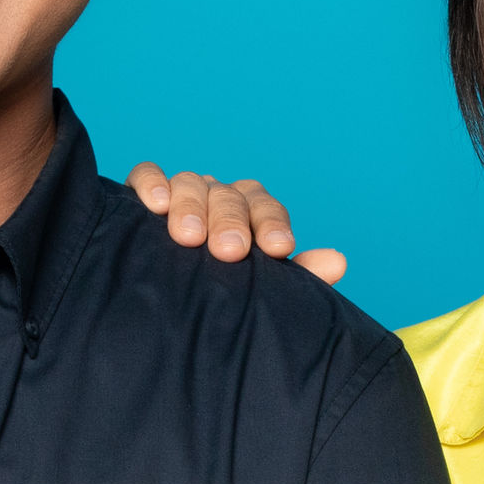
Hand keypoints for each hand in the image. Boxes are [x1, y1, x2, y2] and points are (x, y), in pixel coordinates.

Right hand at [123, 163, 344, 284]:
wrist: (172, 308)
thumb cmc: (225, 296)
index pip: (267, 209)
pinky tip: (155, 205)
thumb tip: (337, 262)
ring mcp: (184, 192)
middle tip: (229, 251)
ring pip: (192, 183)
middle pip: (230, 196)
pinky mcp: (146, 192)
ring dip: (192, 206)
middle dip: (232, 221)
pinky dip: (152, 184)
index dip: (273, 225)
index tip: (277, 250)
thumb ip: (299, 278)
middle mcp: (220, 198)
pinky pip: (148, 175)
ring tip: (188, 237)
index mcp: (252, 215)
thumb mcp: (261, 292)